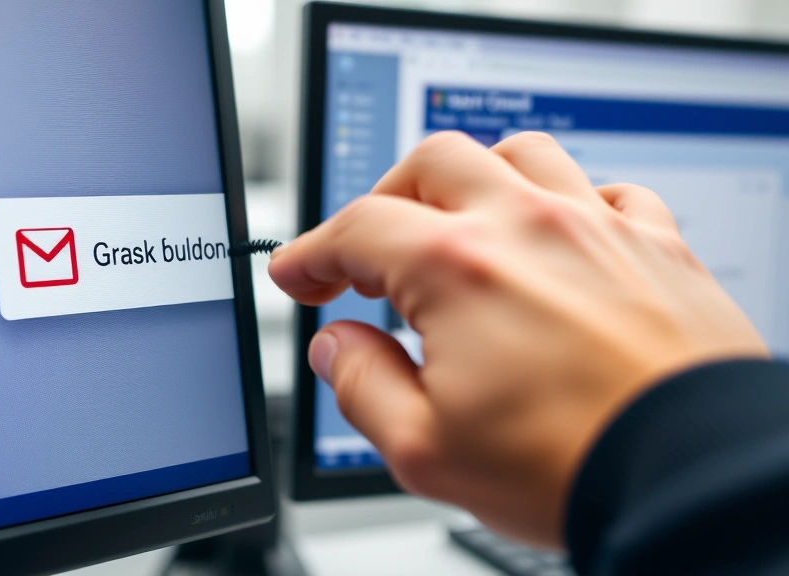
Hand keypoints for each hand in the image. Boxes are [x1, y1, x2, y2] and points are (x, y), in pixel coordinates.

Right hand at [268, 131, 766, 546]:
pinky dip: (569, 203)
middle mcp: (527, 227)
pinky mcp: (656, 247)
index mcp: (458, 269)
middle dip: (385, 199)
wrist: (694, 482)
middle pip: (432, 163)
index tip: (300, 272)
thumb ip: (361, 385)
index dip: (313, 250)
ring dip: (474, 182)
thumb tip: (338, 346)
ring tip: (460, 226)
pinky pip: (608, 191)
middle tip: (370, 253)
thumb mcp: (424, 450)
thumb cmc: (570, 465)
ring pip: (519, 155)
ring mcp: (596, 228)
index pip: (357, 228)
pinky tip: (558, 240)